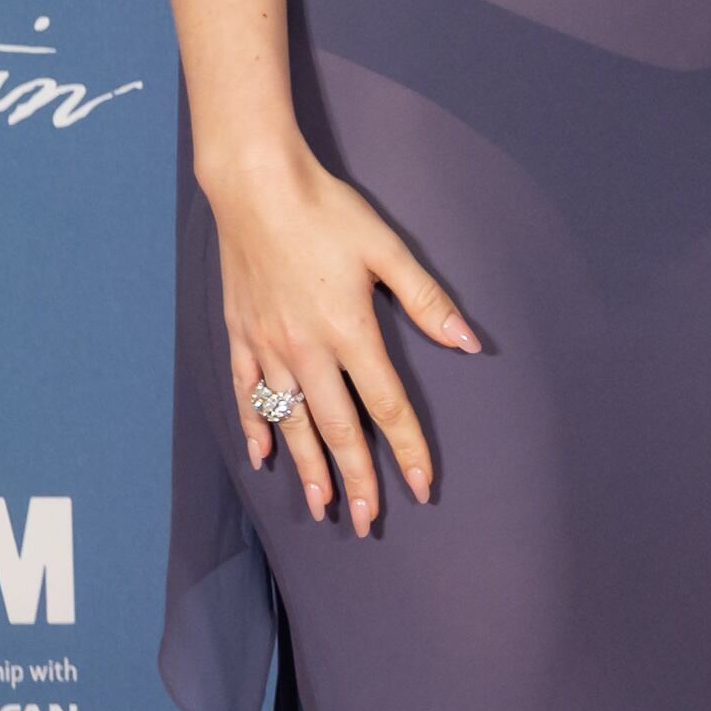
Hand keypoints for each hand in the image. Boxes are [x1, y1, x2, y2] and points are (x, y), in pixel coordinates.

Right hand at [204, 142, 478, 535]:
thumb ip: (427, 300)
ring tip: (322, 507)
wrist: (256, 188)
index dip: (408, 449)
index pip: (387, 406)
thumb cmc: (329, 213)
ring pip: (292, 423)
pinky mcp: (241, 337)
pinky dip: (258, 428)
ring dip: (308, 468)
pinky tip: (264, 457)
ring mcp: (268, 348)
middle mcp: (306, 351)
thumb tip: (469, 342)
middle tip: (370, 521)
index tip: (420, 487)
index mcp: (350, 332)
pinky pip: (249, 395)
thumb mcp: (389, 250)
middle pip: (338, 429)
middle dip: (357, 479)